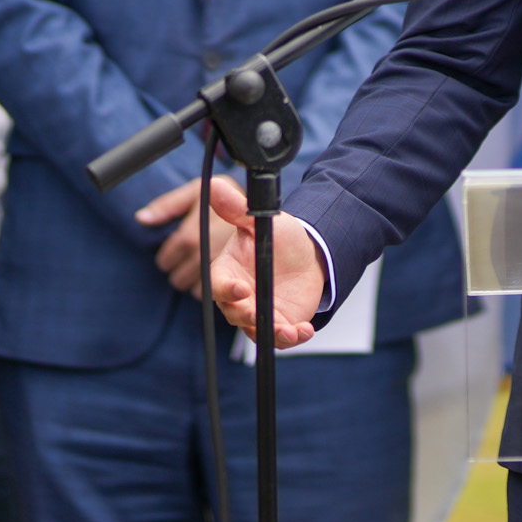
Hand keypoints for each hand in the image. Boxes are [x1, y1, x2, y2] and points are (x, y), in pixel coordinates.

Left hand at [136, 176, 246, 295]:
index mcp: (191, 237)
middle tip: (191, 262)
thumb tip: (141, 218)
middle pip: (178, 278)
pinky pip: (216, 300)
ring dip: (199, 284)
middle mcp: (203, 258)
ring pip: (196, 291)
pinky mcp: (239, 294)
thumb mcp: (201, 190)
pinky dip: (219, 295)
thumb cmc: (235, 198)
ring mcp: (219, 277)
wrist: (287, 228)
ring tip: (209, 272)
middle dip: (182, 271)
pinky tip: (226, 283)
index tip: (172, 255)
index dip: (168, 257)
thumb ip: (170, 204)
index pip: (166, 258)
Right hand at [205, 184, 324, 349]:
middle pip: (233, 313)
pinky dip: (291, 337)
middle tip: (257, 313)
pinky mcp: (278, 323)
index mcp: (228, 272)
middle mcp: (239, 297)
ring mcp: (258, 313)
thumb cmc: (277, 237)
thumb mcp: (258, 221)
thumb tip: (214, 184)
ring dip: (271, 333)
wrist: (307, 253)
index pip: (218, 285)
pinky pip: (280, 337)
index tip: (241, 289)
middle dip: (245, 316)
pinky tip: (304, 330)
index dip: (226, 290)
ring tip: (289, 330)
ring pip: (256, 330)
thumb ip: (236, 208)